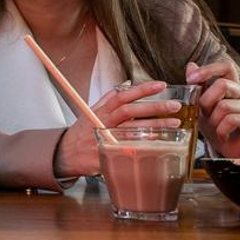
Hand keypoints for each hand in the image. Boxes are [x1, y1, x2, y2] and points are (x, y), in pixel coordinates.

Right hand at [54, 81, 181, 177]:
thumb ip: (109, 98)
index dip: (141, 89)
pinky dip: (144, 143)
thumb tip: (127, 84)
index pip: (122, 95)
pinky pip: (129, 148)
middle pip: (129, 111)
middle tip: (173, 105)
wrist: (66, 155)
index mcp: (100, 110)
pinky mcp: (107, 154)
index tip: (160, 85)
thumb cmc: (81, 133)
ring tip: (174, 122)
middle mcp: (102, 122)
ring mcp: (104, 138)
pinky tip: (158, 140)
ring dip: (155, 125)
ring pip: (132, 129)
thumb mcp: (90, 111)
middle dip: (153, 107)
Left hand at [187, 60, 239, 158]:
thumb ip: (199, 88)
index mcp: (236, 88)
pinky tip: (223, 135)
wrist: (233, 154)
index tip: (192, 79)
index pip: (226, 67)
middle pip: (223, 85)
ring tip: (216, 128)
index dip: (209, 70)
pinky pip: (232, 120)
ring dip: (213, 120)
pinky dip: (221, 130)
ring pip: (225, 105)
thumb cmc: (220, 130)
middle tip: (204, 115)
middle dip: (206, 101)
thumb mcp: (204, 109)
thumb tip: (191, 65)